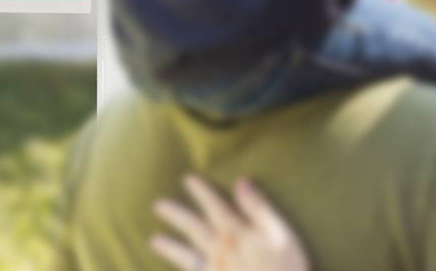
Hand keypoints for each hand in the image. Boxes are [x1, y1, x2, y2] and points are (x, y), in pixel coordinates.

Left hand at [151, 175, 309, 270]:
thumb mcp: (281, 234)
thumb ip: (259, 208)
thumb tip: (241, 181)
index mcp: (236, 234)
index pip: (215, 207)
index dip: (201, 192)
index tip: (187, 179)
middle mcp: (220, 252)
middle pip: (193, 229)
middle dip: (176, 215)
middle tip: (157, 205)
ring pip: (186, 256)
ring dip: (170, 247)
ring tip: (154, 241)